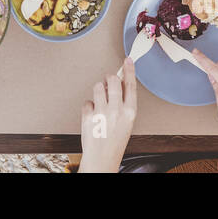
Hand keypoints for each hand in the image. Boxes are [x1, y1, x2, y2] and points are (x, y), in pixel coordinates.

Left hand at [78, 58, 136, 172]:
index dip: (129, 70)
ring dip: (98, 91)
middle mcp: (116, 111)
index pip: (130, 85)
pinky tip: (93, 116)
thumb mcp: (126, 121)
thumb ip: (123, 102)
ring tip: (100, 102)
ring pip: (97, 87)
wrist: (102, 158)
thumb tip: (118, 82)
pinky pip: (87, 101)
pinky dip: (89, 107)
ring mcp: (101, 113)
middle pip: (112, 80)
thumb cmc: (115, 140)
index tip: (127, 60)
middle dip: (108, 78)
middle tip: (107, 82)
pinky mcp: (88, 116)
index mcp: (130, 112)